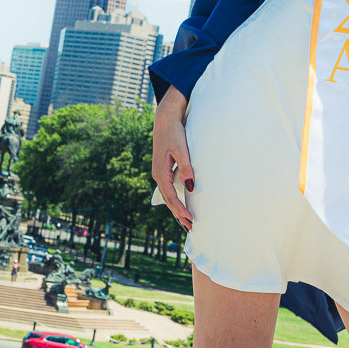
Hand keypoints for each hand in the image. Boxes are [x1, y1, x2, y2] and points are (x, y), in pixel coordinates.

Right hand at [152, 88, 194, 231]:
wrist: (165, 120)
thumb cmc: (174, 133)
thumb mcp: (182, 149)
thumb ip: (186, 167)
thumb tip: (190, 187)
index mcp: (160, 173)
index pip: (171, 197)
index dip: (180, 210)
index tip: (190, 220)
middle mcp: (158, 175)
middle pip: (168, 200)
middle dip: (178, 214)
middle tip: (190, 228)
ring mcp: (160, 173)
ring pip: (168, 196)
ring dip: (176, 209)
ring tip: (186, 222)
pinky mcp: (164, 169)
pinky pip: (168, 189)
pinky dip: (174, 199)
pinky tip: (180, 204)